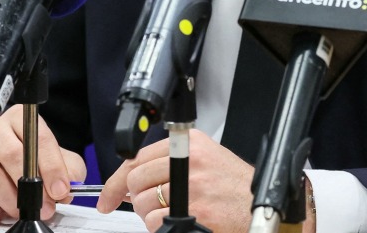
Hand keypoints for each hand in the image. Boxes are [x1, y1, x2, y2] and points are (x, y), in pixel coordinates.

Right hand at [0, 104, 86, 221]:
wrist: (0, 164)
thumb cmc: (30, 160)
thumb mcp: (56, 157)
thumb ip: (68, 169)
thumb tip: (68, 187)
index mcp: (20, 119)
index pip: (38, 139)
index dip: (52, 167)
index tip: (60, 190)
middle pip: (12, 155)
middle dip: (32, 187)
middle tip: (44, 208)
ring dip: (10, 200)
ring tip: (23, 211)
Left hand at [97, 129, 254, 232]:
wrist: (258, 206)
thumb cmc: (235, 186)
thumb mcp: (208, 159)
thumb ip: (174, 161)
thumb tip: (135, 178)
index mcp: (191, 143)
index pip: (138, 157)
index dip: (117, 180)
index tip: (108, 196)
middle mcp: (189, 160)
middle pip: (136, 179)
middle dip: (135, 198)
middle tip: (148, 206)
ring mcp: (191, 186)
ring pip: (143, 203)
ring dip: (149, 215)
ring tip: (172, 213)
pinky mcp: (192, 210)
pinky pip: (155, 222)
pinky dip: (159, 227)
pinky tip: (179, 222)